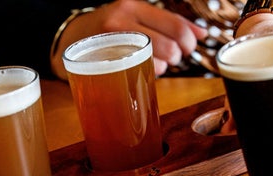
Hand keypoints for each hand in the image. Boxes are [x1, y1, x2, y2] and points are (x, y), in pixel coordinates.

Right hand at [51, 0, 206, 79]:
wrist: (70, 37)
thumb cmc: (110, 29)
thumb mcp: (136, 17)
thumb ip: (168, 23)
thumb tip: (202, 33)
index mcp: (133, 6)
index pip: (175, 24)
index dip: (190, 40)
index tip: (189, 47)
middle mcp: (122, 20)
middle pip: (170, 45)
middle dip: (178, 56)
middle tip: (172, 57)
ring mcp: (112, 41)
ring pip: (158, 61)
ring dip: (165, 67)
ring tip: (157, 63)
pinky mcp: (105, 61)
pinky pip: (141, 71)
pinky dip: (150, 72)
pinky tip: (142, 68)